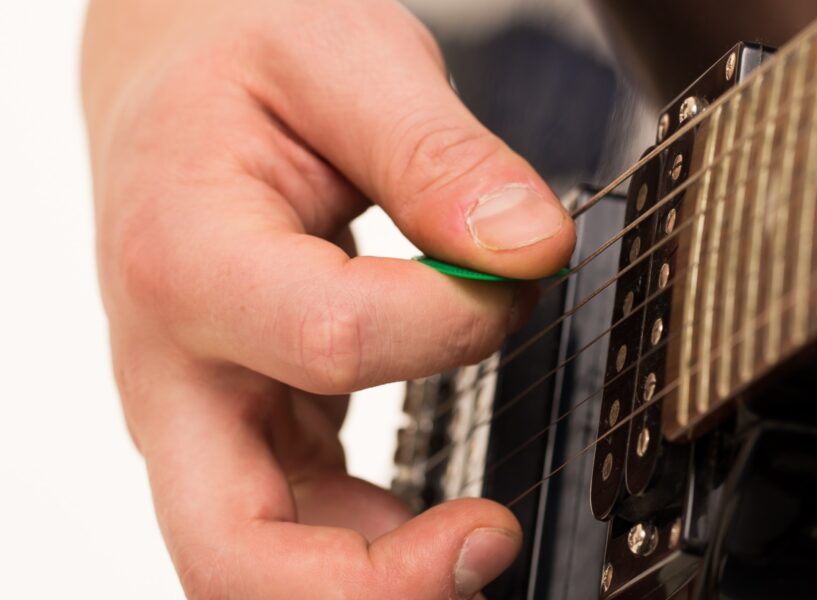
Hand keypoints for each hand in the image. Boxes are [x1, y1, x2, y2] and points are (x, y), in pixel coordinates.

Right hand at [81, 0, 574, 596]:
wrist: (168, 73)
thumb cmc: (241, 56)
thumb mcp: (346, 56)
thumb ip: (439, 154)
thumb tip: (528, 247)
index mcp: (188, 255)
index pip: (330, 339)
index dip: (453, 325)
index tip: (518, 271)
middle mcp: (175, 364)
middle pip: (233, 546)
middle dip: (369, 584)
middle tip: (489, 542)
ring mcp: (202, 411)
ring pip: (256, 562)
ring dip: (373, 586)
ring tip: (482, 544)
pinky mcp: (243, 424)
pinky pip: (292, 526)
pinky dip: (368, 552)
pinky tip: (441, 527)